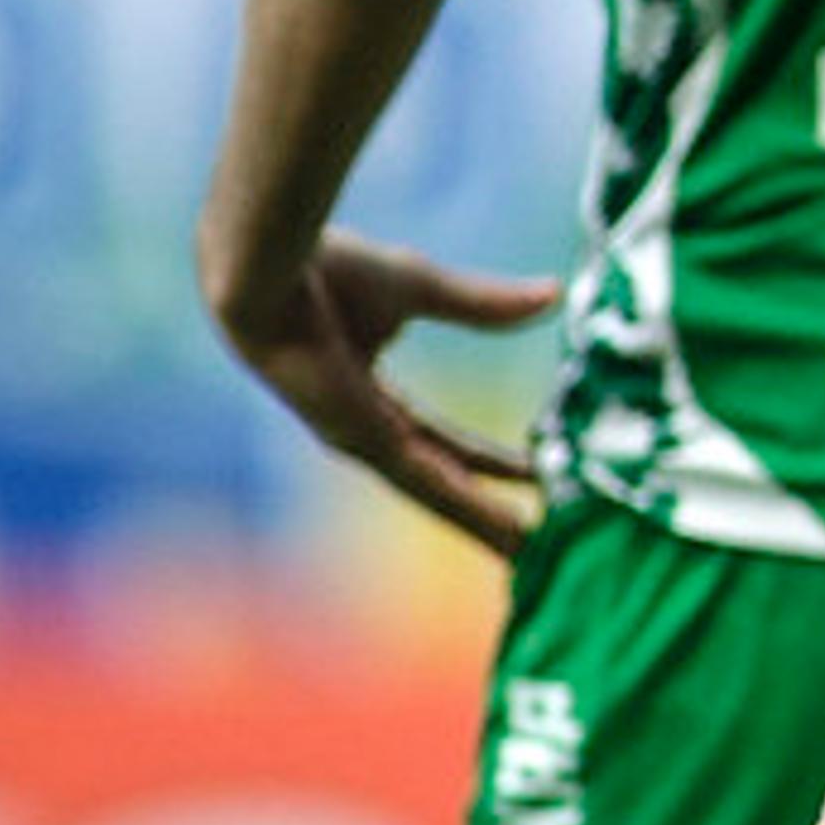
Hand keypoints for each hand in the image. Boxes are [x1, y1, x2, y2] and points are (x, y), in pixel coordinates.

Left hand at [207, 230, 558, 557]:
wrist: (271, 273)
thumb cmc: (326, 271)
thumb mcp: (424, 290)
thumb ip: (484, 305)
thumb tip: (554, 295)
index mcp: (371, 404)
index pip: (444, 446)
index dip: (490, 464)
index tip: (537, 474)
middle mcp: (367, 435)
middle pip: (443, 485)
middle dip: (489, 514)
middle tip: (536, 544)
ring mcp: (365, 442)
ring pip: (439, 496)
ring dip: (487, 525)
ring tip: (532, 554)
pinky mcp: (367, 439)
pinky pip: (430, 483)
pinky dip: (471, 508)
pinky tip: (506, 526)